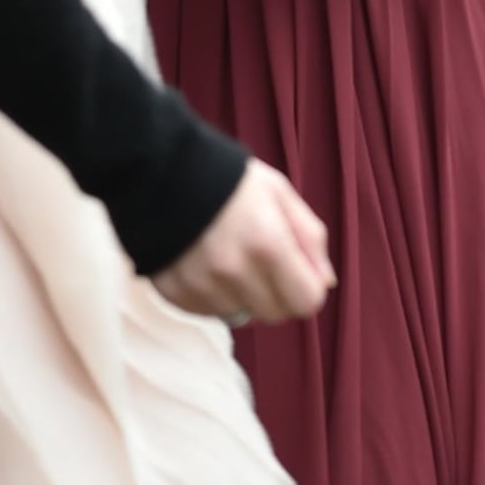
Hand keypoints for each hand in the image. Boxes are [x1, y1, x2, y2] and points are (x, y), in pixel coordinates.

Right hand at [153, 160, 334, 324]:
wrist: (159, 170)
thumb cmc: (228, 180)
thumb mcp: (279, 193)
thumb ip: (309, 237)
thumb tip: (325, 282)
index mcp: (268, 244)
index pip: (306, 302)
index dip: (307, 289)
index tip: (297, 272)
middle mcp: (235, 271)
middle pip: (274, 314)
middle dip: (276, 294)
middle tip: (262, 262)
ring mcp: (202, 286)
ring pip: (241, 315)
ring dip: (242, 295)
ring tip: (228, 258)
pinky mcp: (176, 293)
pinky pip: (208, 312)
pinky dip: (212, 296)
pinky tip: (204, 265)